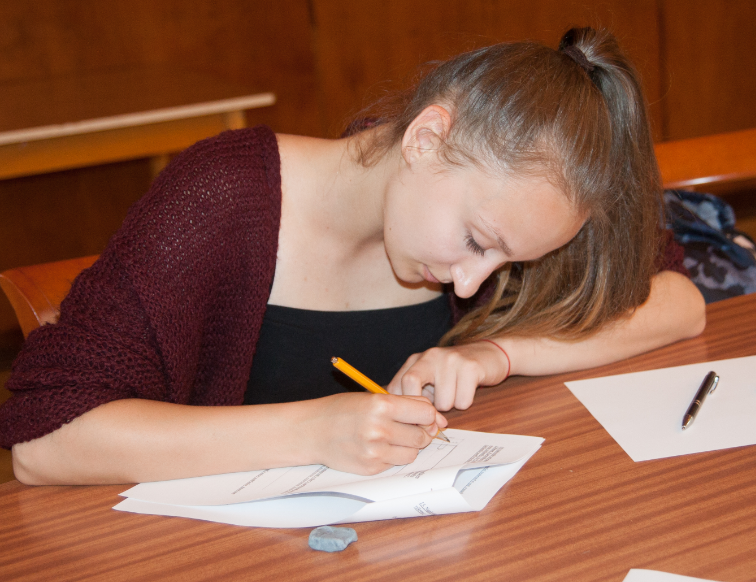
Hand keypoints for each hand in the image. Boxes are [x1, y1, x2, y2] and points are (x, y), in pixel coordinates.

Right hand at [303, 392, 447, 474]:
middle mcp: (380, 429)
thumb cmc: (341, 410)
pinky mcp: (371, 468)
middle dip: (420, 432)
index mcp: (382, 405)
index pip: (426, 413)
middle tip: (406, 427)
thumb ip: (403, 405)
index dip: (427, 414)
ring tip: (390, 436)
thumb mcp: (371, 397)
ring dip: (407, 446)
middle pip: (422, 436)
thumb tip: (435, 418)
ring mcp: (375, 451)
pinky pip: (396, 463)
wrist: (310, 431)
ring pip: (412, 453)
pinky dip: (392, 456)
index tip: (421, 415)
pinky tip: (377, 446)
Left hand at [386, 342, 509, 410]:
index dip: (402, 408)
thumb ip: (416, 393)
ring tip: (455, 392)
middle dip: (422, 407)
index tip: (413, 420)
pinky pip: (462, 402)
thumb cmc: (454, 373)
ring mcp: (450, 360)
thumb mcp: (430, 378)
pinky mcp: (470, 367)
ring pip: (442, 402)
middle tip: (433, 414)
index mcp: (416, 360)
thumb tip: (403, 420)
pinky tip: (467, 389)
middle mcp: (430, 356)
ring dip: (450, 406)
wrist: (489, 354)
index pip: (396, 386)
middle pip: (410, 383)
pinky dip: (465, 402)